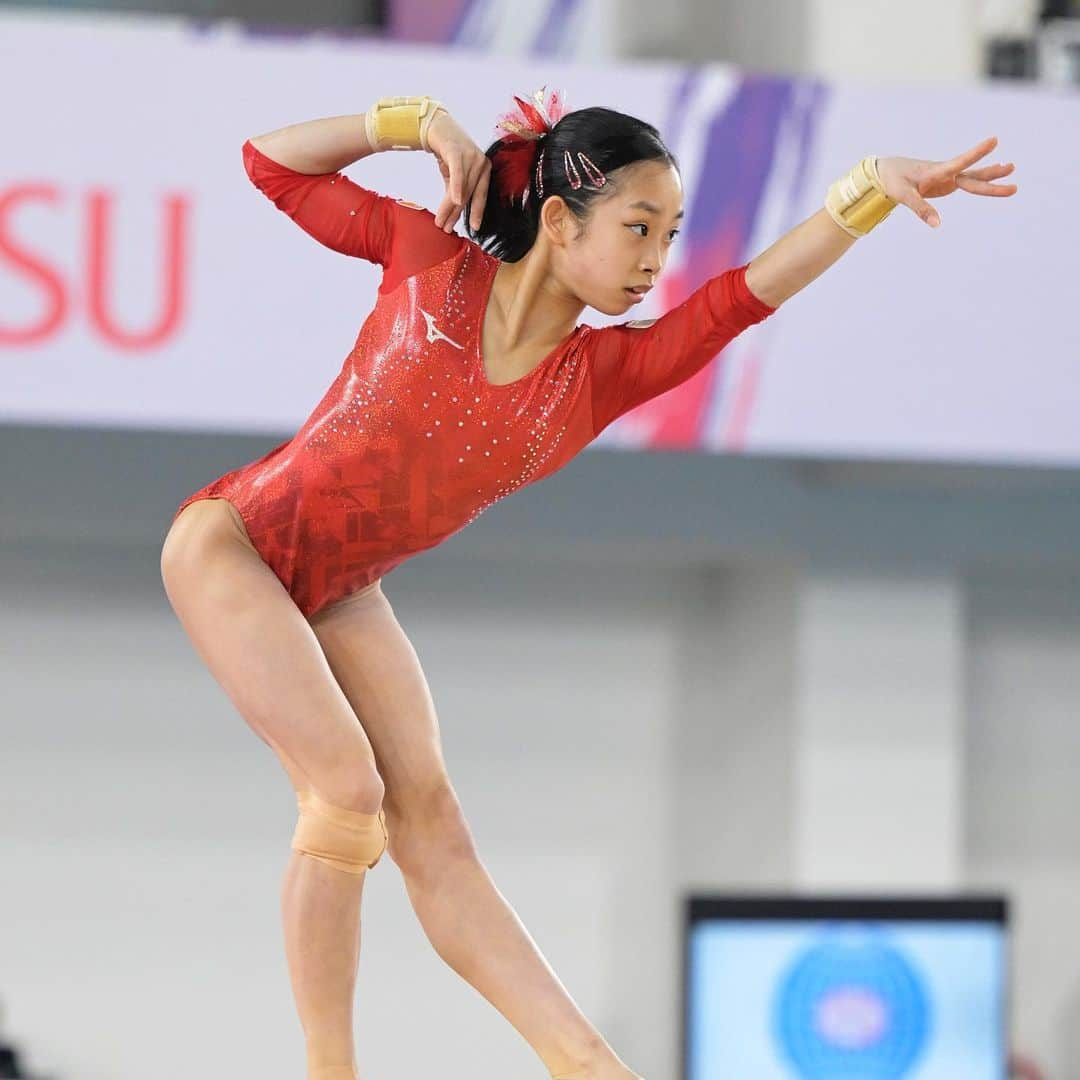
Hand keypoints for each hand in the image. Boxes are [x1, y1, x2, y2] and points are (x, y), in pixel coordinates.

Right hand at [425, 111, 492, 233]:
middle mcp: (481, 163)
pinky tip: (455, 201)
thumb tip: (455, 211)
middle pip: (468, 194)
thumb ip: (458, 191)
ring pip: (461, 187)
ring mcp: (472, 156)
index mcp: (484, 170)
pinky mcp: (458, 151)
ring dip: (449, 206)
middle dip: (456, 213)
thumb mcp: (455, 175)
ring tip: (440, 221)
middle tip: (446, 228)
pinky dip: (456, 187)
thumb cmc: (448, 153)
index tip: (474, 228)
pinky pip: (458, 173)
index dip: (477, 212)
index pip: (481, 195)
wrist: (437, 127)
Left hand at [876, 136, 1017, 227]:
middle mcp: (946, 172)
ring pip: (974, 176)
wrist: (889, 170)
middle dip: (991, 175)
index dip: (976, 152)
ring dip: (992, 174)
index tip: (994, 140)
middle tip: (1013, 168)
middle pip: (973, 174)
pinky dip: (983, 178)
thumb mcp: (903, 196)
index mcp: (936, 171)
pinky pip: (969, 181)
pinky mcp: (948, 181)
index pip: (959, 162)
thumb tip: (937, 225)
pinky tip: (997, 170)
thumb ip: (921, 209)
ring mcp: (949, 176)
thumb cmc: (894, 181)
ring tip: (1012, 168)